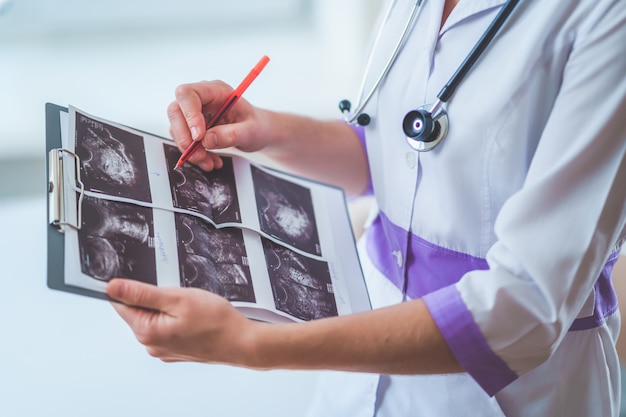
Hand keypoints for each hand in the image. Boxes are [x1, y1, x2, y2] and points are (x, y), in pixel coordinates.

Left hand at [106, 279, 257, 364]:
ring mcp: (164, 350)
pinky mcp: (175, 351)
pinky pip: (167, 329)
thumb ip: (142, 293)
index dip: (132, 288)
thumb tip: (113, 288)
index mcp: (147, 331)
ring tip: (191, 308)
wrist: (242, 343)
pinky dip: (177, 319)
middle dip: (156, 298)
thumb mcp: (178, 298)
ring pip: (155, 319)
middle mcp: (151, 345)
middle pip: (139, 311)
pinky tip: (195, 318)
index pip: (121, 304)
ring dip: (168, 309)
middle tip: (180, 295)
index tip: (152, 282)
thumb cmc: (216, 322)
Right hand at [167, 80, 269, 170]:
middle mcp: (202, 99)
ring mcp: (195, 112)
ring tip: (208, 162)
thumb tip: (208, 140)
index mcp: (216, 91)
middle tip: (199, 155)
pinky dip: (193, 154)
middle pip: (176, 110)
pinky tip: (209, 161)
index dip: (189, 115)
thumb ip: (232, 134)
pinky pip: (184, 140)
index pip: (189, 94)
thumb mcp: (251, 131)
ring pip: (177, 128)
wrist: (258, 133)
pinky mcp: (192, 127)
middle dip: (184, 136)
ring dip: (189, 150)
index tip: (198, 136)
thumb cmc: (257, 126)